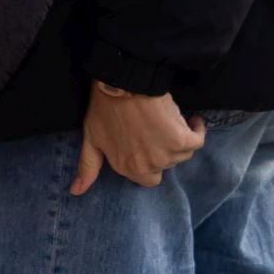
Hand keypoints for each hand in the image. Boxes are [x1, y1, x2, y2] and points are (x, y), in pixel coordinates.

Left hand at [70, 81, 204, 194]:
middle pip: (166, 165)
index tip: (147, 142)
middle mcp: (148, 166)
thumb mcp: (91, 137)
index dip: (149, 160)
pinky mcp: (181, 140)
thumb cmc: (104, 106)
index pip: (149, 178)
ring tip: (167, 119)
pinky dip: (197, 130)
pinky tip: (192, 120)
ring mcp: (165, 155)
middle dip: (162, 149)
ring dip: (178, 138)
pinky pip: (197, 141)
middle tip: (155, 128)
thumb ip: (88, 166)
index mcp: (127, 168)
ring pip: (182, 154)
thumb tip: (76, 192)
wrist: (122, 81)